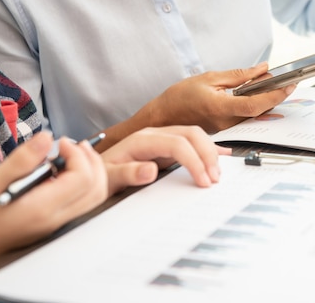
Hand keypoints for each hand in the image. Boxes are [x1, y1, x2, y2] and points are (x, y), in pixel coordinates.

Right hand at [0, 132, 106, 275]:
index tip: (61, 142)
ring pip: (94, 197)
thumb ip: (23, 160)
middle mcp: (56, 220)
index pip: (82, 179)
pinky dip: (84, 182)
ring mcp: (58, 224)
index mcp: (42, 209)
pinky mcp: (56, 224)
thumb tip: (47, 138)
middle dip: (92, 161)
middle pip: (97, 189)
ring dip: (91, 171)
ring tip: (72, 154)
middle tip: (75, 145)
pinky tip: (63, 170)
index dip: (78, 155)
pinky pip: (83, 202)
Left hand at [100, 126, 230, 193]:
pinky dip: (209, 149)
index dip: (193, 160)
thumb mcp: (107, 178)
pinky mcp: (168, 147)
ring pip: (195, 136)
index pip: (178, 143)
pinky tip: (222, 155)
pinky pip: (193, 143)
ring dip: (210, 153)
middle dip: (207, 155)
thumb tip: (150, 170)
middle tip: (215, 178)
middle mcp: (155, 134)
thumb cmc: (100, 177)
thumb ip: (127, 174)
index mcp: (142, 139)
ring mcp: (163, 139)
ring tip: (217, 174)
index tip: (202, 180)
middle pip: (191, 134)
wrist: (92, 174)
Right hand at [134, 62, 294, 133]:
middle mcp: (226, 122)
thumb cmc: (180, 97)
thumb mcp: (209, 78)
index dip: (275, 95)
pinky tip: (258, 95)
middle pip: (260, 111)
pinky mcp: (226, 131)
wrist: (163, 117)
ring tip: (274, 85)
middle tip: (287, 82)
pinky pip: (246, 118)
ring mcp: (226, 129)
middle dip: (276, 96)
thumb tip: (262, 70)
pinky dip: (256, 106)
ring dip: (267, 101)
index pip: (256, 104)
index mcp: (220, 107)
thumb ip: (238, 75)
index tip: (289, 84)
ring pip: (255, 115)